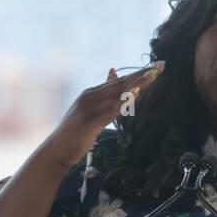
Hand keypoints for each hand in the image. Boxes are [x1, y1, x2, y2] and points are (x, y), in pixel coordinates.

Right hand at [46, 62, 163, 169]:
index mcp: (92, 93)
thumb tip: (113, 72)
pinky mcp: (89, 122)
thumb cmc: (75, 132)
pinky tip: (135, 96)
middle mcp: (90, 96)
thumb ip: (103, 95)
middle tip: (160, 66)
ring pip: (117, 95)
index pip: (120, 81)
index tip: (157, 66)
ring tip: (153, 76)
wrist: (56, 150)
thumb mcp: (90, 111)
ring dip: (136, 85)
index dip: (139, 73)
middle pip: (121, 84)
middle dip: (142, 75)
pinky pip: (109, 111)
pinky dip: (123, 103)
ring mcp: (89, 108)